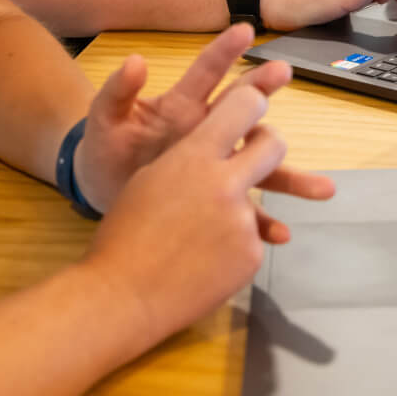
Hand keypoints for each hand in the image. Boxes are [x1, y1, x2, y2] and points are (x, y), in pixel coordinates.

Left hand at [73, 23, 332, 224]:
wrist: (100, 192)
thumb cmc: (106, 149)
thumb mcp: (105, 122)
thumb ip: (117, 93)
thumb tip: (135, 60)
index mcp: (182, 107)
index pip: (207, 74)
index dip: (224, 51)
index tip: (245, 30)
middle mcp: (208, 131)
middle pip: (244, 108)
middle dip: (263, 88)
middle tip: (285, 72)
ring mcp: (216, 166)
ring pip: (259, 164)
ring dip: (290, 170)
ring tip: (322, 185)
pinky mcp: (214, 200)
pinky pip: (244, 210)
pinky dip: (263, 222)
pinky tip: (280, 234)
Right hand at [81, 84, 329, 346]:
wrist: (123, 294)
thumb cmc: (125, 233)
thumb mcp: (150, 178)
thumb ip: (187, 158)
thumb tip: (213, 149)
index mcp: (195, 156)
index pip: (243, 107)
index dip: (253, 101)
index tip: (255, 105)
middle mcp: (225, 182)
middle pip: (274, 145)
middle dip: (269, 143)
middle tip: (259, 151)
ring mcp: (241, 221)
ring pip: (259, 199)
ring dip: (238, 208)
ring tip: (204, 230)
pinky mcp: (250, 255)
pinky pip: (252, 240)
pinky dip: (233, 247)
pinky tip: (204, 260)